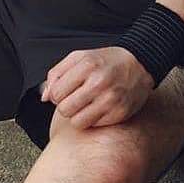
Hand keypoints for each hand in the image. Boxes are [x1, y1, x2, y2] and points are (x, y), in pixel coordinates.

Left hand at [40, 45, 154, 129]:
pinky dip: (93, 120)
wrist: (139, 64)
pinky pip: (94, 126)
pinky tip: (100, 107)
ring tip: (87, 104)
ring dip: (78, 115)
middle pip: (65, 110)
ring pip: (77, 122)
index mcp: (86, 65)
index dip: (58, 94)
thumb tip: (44, 97)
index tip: (67, 90)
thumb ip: (57, 73)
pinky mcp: (119, 113)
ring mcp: (110, 99)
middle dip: (67, 106)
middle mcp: (98, 82)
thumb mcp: (79, 57)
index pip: (56, 93)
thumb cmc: (106, 60)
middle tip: (77, 98)